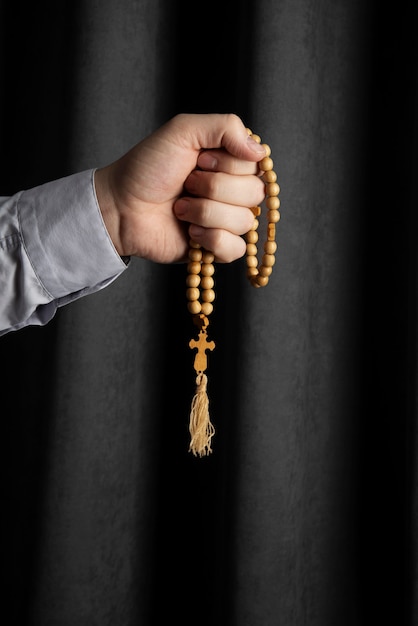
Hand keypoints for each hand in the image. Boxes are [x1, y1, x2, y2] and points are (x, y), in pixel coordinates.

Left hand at [95, 113, 265, 262]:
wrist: (121, 206)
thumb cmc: (147, 167)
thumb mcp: (183, 130)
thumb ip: (226, 127)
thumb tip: (260, 152)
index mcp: (230, 162)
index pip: (255, 165)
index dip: (226, 165)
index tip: (198, 161)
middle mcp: (232, 191)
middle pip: (254, 193)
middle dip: (213, 188)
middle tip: (186, 184)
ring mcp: (226, 220)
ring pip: (245, 221)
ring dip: (205, 213)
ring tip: (180, 209)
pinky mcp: (216, 248)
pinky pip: (236, 249)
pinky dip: (212, 239)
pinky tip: (190, 233)